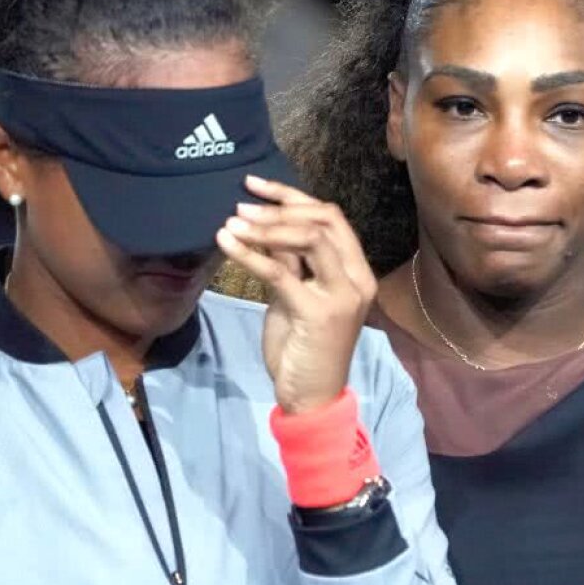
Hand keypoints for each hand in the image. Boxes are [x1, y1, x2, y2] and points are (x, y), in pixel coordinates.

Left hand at [216, 175, 375, 414]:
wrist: (311, 397)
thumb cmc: (304, 349)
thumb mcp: (296, 297)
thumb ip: (292, 264)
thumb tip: (265, 227)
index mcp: (357, 271)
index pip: (331, 217)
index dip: (292, 196)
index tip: (255, 187)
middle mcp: (357, 279)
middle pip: (324, 220)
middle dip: (280, 207)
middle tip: (241, 205)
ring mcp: (341, 296)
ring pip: (309, 239)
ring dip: (266, 226)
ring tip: (233, 222)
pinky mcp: (317, 314)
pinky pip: (281, 272)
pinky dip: (250, 254)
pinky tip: (227, 243)